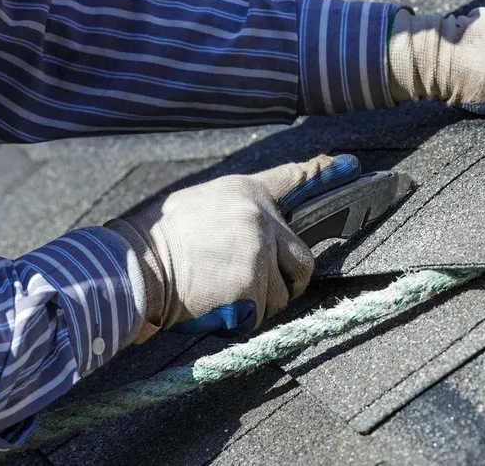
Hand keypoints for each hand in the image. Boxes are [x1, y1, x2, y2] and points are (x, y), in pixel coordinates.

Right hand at [106, 154, 361, 342]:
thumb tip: (260, 229)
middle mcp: (259, 218)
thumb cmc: (159, 239)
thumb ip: (237, 212)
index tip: (350, 165)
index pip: (294, 178)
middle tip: (263, 287)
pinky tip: (218, 305)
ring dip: (263, 301)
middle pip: (303, 257)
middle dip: (290, 279)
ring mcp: (258, 252)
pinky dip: (245, 318)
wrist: (133, 267)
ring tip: (225, 294)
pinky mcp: (252, 284)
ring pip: (283, 291)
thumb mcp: (200, 204)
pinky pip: (263, 312)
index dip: (324, 172)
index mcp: (245, 192)